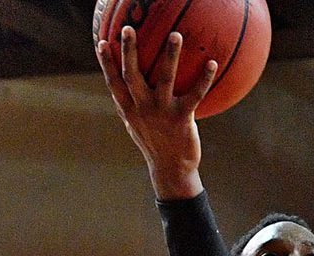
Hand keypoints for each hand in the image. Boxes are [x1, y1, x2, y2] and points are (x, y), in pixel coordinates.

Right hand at [98, 27, 219, 198]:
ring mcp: (161, 112)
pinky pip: (195, 94)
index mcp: (129, 109)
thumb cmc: (155, 142)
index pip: (113, 82)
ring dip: (170, 55)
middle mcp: (142, 108)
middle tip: (128, 28)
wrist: (171, 169)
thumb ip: (131, 104)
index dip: (106, 62)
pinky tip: (212, 63)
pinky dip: (204, 79)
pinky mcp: (182, 118)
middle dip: (129, 50)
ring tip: (175, 35)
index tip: (101, 41)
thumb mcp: (136, 124)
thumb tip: (125, 85)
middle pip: (132, 74)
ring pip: (164, 78)